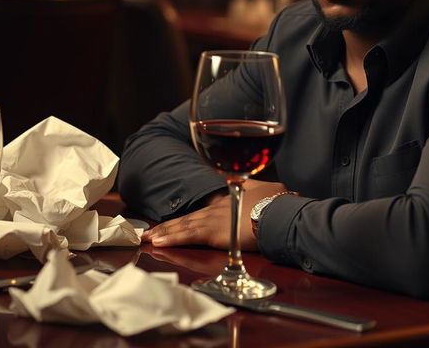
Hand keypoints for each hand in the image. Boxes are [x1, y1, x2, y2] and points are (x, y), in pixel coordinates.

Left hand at [140, 179, 288, 250]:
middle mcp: (218, 207)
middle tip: (150, 231)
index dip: (189, 216)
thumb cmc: (278, 203)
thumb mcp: (267, 189)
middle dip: (169, 225)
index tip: (177, 221)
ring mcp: (214, 218)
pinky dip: (171, 238)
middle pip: (189, 217)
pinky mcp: (214, 232)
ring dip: (165, 231)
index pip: (204, 210)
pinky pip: (187, 235)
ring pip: (184, 225)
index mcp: (230, 200)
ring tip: (148, 237)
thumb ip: (255, 187)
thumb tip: (255, 186)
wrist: (279, 211)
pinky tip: (158, 241)